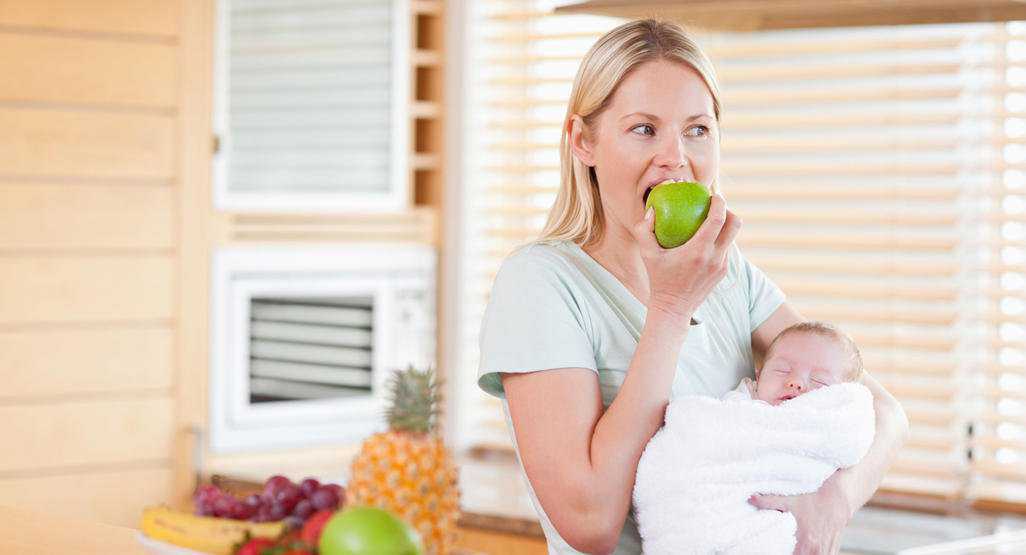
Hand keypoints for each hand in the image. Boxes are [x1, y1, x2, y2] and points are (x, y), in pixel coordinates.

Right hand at [629, 194, 741, 317]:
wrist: (673, 308)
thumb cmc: (658, 279)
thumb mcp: (647, 255)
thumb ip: (644, 230)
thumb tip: (651, 211)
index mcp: (699, 251)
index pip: (718, 220)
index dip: (720, 203)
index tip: (714, 196)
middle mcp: (715, 258)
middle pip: (735, 225)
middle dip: (730, 211)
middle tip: (716, 207)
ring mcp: (721, 266)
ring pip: (732, 238)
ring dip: (725, 227)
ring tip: (711, 222)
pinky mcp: (723, 273)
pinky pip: (726, 250)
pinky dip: (720, 241)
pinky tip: (707, 239)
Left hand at [748, 472, 852, 554]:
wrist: (840, 495)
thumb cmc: (815, 497)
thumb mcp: (791, 499)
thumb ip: (769, 501)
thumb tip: (750, 498)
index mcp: (807, 541)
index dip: (782, 554)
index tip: (774, 550)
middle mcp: (818, 549)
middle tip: (781, 549)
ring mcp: (827, 550)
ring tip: (792, 549)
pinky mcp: (833, 548)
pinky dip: (813, 554)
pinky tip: (805, 550)